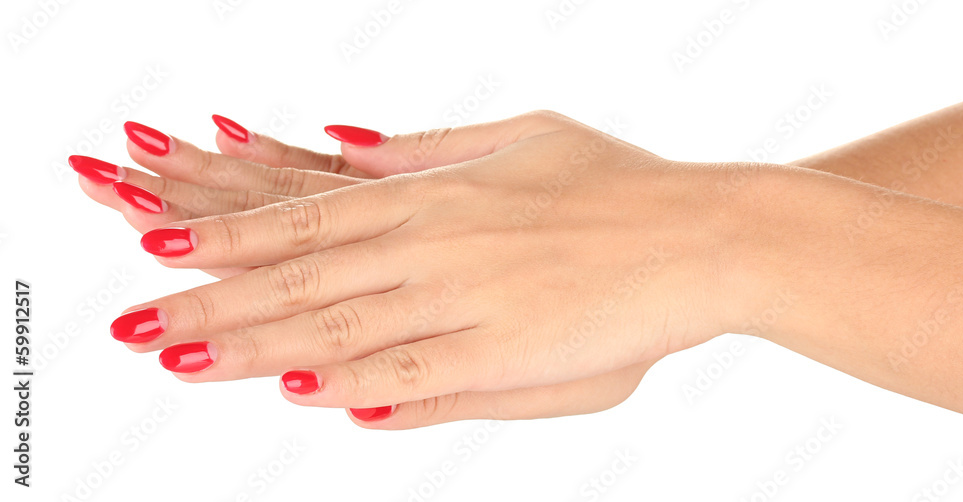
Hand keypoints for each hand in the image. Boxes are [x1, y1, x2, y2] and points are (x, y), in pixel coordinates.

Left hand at [111, 111, 769, 427]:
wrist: (704, 231)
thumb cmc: (618, 182)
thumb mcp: (519, 137)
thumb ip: (428, 150)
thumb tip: (345, 146)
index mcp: (435, 193)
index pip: (307, 217)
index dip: (228, 235)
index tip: (156, 246)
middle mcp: (437, 241)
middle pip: (301, 275)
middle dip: (209, 299)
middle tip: (133, 323)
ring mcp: (467, 296)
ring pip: (338, 324)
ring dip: (252, 343)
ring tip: (179, 359)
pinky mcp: (507, 349)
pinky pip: (413, 370)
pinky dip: (348, 380)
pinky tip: (293, 390)